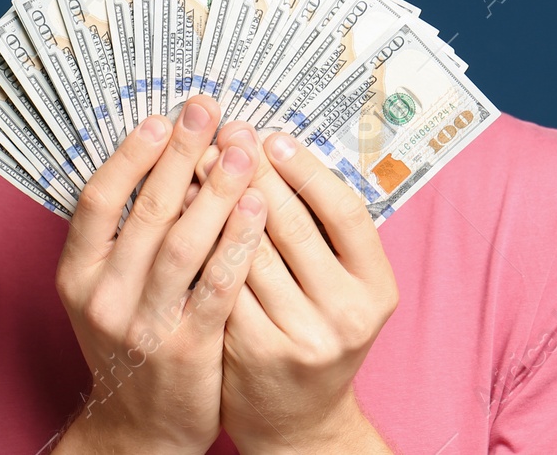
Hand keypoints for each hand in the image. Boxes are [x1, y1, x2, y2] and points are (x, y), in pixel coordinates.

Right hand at [53, 95, 266, 454]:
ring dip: (215, 190)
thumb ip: (123, 236)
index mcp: (77, 275)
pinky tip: (257, 207)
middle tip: (208, 110)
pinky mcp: (187, 350)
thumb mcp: (105, 290)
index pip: (98, 200)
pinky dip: (237, 242)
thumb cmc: (131, 344)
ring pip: (183, 244)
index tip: (160, 117)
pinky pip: (217, 286)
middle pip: (146, 211)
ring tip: (241, 149)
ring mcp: (144, 326)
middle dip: (181, 154)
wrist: (140, 429)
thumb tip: (158, 156)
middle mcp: (102, 298)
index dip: (130, 155)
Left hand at [196, 128, 399, 453]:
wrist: (297, 420)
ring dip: (217, 200)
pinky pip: (220, 284)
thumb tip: (273, 152)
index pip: (345, 212)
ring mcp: (300, 337)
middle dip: (252, 172)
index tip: (273, 137)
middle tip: (225, 135)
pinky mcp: (254, 353)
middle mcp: (345, 314)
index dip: (307, 169)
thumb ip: (320, 232)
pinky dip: (199, 244)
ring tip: (195, 161)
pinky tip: (180, 215)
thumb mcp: (340, 287)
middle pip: (292, 224)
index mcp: (376, 289)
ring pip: (249, 251)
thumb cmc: (314, 334)